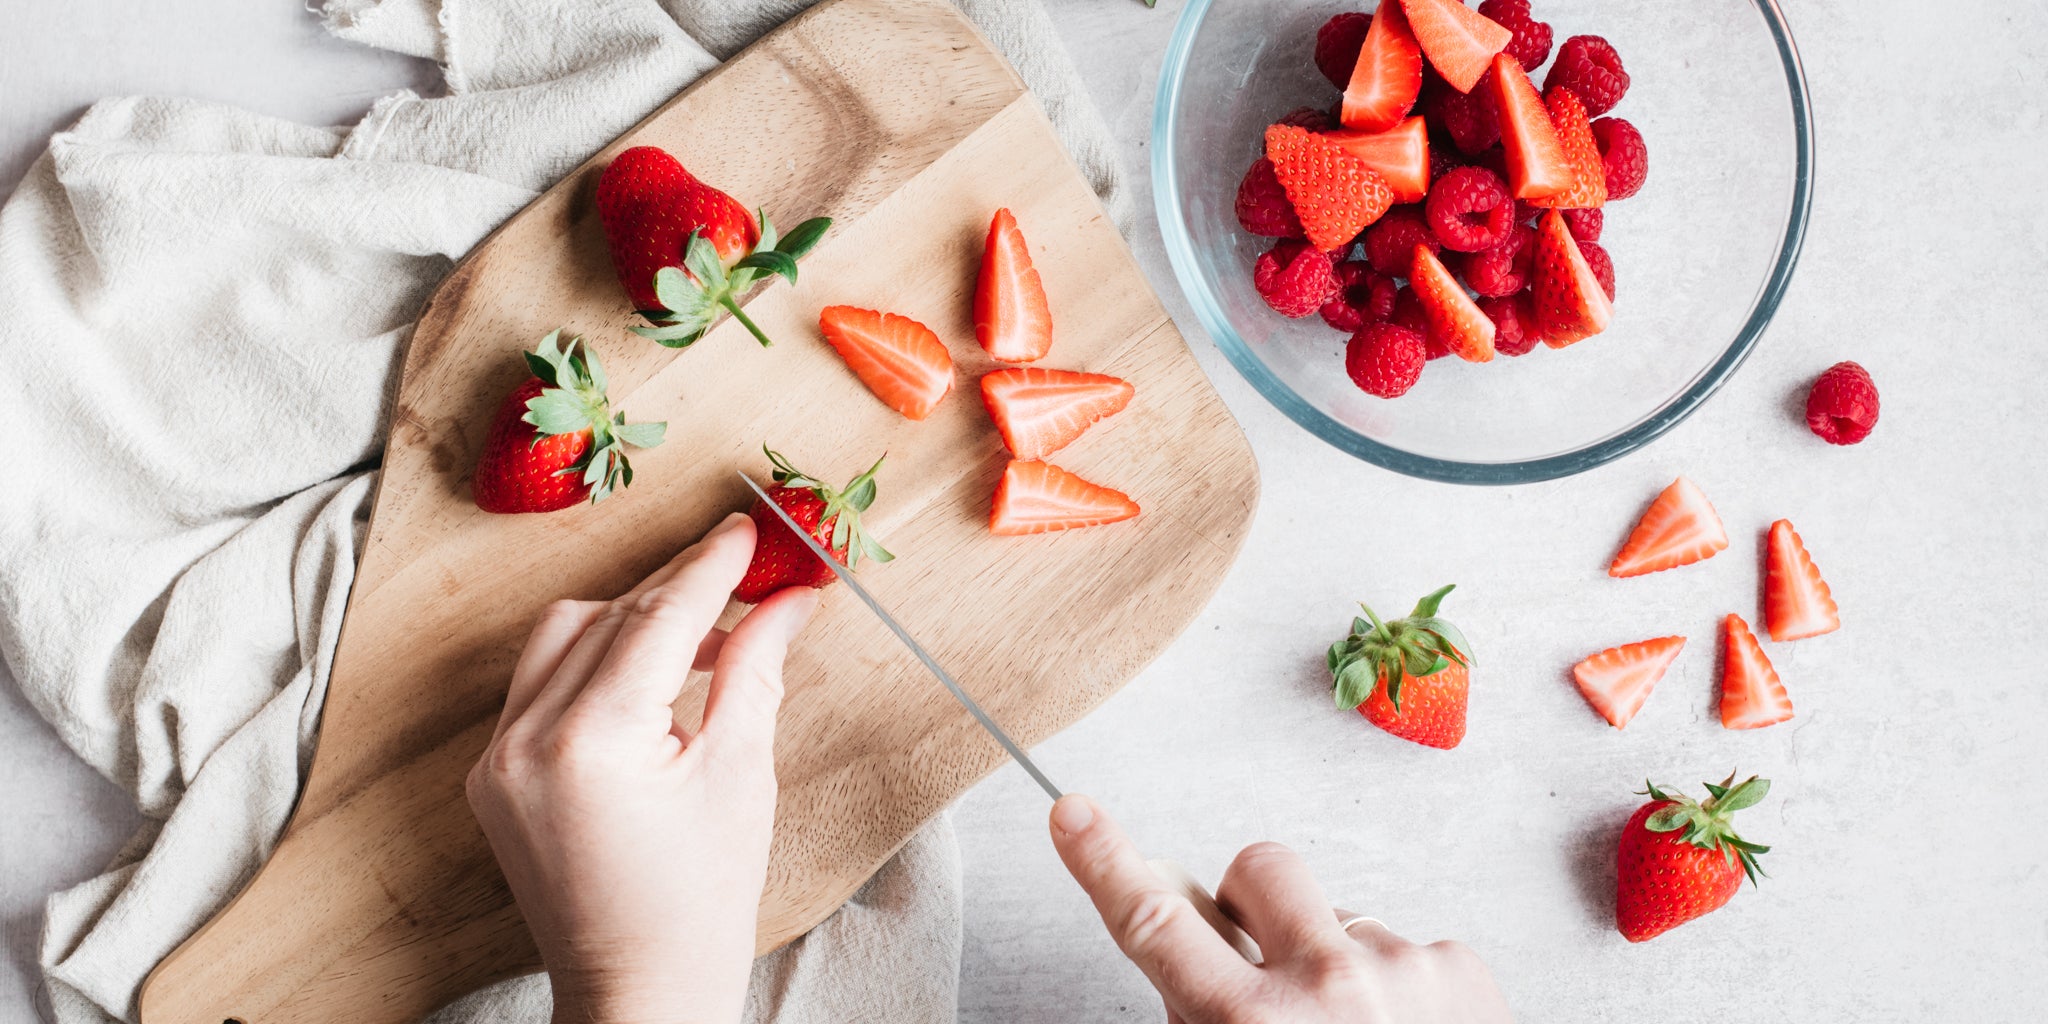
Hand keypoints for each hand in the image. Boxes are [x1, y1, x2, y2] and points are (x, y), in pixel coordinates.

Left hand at [466, 512, 819, 1023]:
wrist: (638, 990)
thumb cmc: (698, 901)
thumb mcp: (739, 775)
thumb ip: (754, 671)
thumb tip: (788, 598)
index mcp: (591, 741)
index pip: (659, 618)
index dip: (712, 567)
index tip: (752, 530)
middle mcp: (525, 739)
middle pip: (609, 616)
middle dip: (680, 588)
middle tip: (745, 571)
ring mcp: (497, 758)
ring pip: (563, 636)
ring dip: (632, 618)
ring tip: (704, 634)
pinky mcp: (490, 775)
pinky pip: (539, 682)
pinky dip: (594, 661)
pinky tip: (650, 676)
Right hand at [1049, 795, 1512, 1022]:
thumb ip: (1206, 1014)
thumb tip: (1188, 944)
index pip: (1156, 924)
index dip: (1105, 863)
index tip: (1075, 815)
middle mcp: (1326, 986)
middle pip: (1259, 871)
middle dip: (1251, 902)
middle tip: (1262, 960)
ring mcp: (1398, 968)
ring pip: (1339, 914)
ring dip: (1333, 958)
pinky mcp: (1458, 967)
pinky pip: (1404, 944)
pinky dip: (1397, 984)